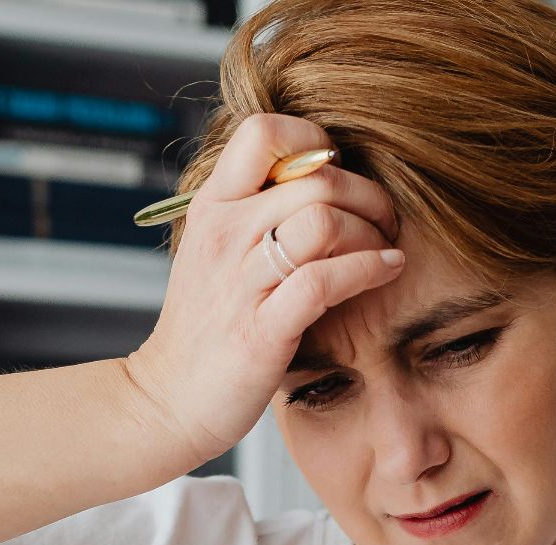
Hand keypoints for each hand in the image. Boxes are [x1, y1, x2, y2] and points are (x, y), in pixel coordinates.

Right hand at [122, 112, 404, 465]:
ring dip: (371, 231)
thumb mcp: (218, 251)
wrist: (167, 400)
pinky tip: (387, 271)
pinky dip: (368, 269)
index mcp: (213, 206)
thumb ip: (256, 211)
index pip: (263, 132)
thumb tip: (318, 173)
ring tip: (386, 246)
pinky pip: (323, 280)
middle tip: (384, 218)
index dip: (314, 141)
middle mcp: (224, 234)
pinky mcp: (261, 329)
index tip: (337, 174)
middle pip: (314, 178)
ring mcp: (240, 282)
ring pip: (323, 221)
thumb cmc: (206, 328)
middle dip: (367, 194)